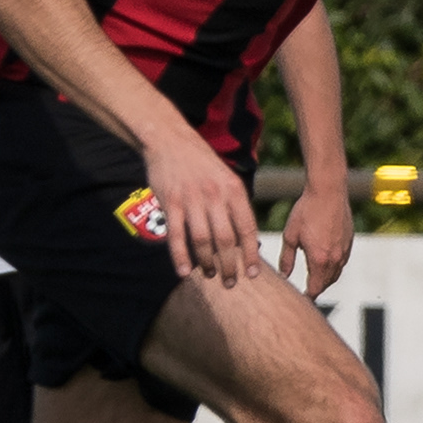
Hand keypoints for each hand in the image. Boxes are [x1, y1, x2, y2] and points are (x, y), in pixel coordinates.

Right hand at [143, 123, 260, 285]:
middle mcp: (215, 195)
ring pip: (203, 241)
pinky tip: (184, 272)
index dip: (250, 254)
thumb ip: (235, 204)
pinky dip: (180, 256)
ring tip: (211, 276)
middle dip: (230, 265)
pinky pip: (176, 236)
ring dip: (208, 264)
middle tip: (231, 283)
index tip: (253, 274)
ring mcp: (191, 199)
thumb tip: (247, 238)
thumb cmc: (201, 162)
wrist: (169, 139)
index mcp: (233, 189)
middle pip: (226, 239)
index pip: (247, 228)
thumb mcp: (226, 177)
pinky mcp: (170, 202)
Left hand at [277, 175, 356, 299]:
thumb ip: (287, 259)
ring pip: (336, 273)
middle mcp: (335, 258)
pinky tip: (325, 260)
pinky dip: (333, 265)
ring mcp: (344, 250)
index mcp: (319, 259)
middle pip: (327, 283)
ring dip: (326, 278)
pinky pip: (342, 260)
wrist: (328, 190)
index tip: (300, 300)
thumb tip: (284, 275)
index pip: (315, 288)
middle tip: (306, 292)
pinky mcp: (349, 241)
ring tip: (315, 278)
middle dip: (317, 288)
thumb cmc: (307, 210)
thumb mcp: (290, 235)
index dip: (308, 296)